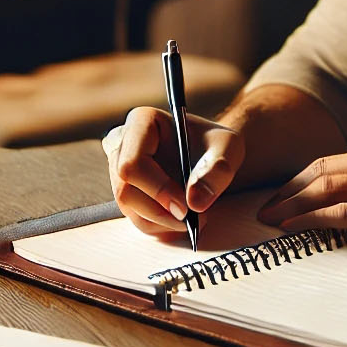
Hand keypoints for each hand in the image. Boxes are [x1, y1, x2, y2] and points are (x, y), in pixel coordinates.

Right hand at [102, 107, 243, 236]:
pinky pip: (134, 216)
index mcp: (142, 122)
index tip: (186, 208)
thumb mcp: (229, 148)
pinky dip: (160, 225)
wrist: (210, 154)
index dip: (157, 189)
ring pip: (129, 206)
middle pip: (126, 189)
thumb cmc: (216, 144)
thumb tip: (194, 203)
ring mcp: (118, 168)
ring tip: (194, 218)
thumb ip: (217, 170)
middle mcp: (122, 143)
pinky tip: (182, 219)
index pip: (133, 163)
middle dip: (160, 211)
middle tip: (193, 218)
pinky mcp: (126, 190)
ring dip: (162, 221)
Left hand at [256, 131, 346, 246]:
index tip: (288, 190)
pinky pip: (342, 213)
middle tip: (264, 206)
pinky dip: (311, 219)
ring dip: (290, 204)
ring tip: (267, 219)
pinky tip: (292, 228)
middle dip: (288, 188)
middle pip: (322, 169)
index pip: (339, 159)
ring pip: (324, 188)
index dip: (307, 176)